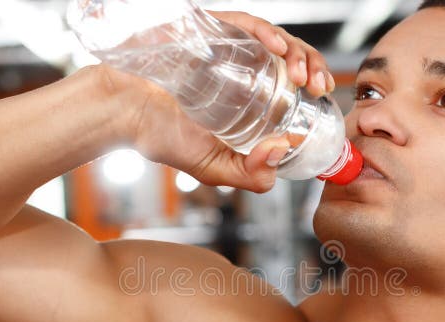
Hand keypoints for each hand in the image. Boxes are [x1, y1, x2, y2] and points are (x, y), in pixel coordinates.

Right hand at [106, 11, 334, 193]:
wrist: (120, 115)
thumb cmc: (161, 137)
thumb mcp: (214, 169)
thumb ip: (250, 175)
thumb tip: (286, 150)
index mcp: (248, 96)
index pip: (292, 83)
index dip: (314, 83)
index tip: (324, 95)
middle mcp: (241, 68)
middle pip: (291, 57)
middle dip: (313, 66)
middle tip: (318, 86)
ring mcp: (225, 47)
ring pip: (274, 38)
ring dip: (297, 52)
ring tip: (301, 76)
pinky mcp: (208, 30)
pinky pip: (244, 23)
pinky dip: (265, 32)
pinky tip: (277, 49)